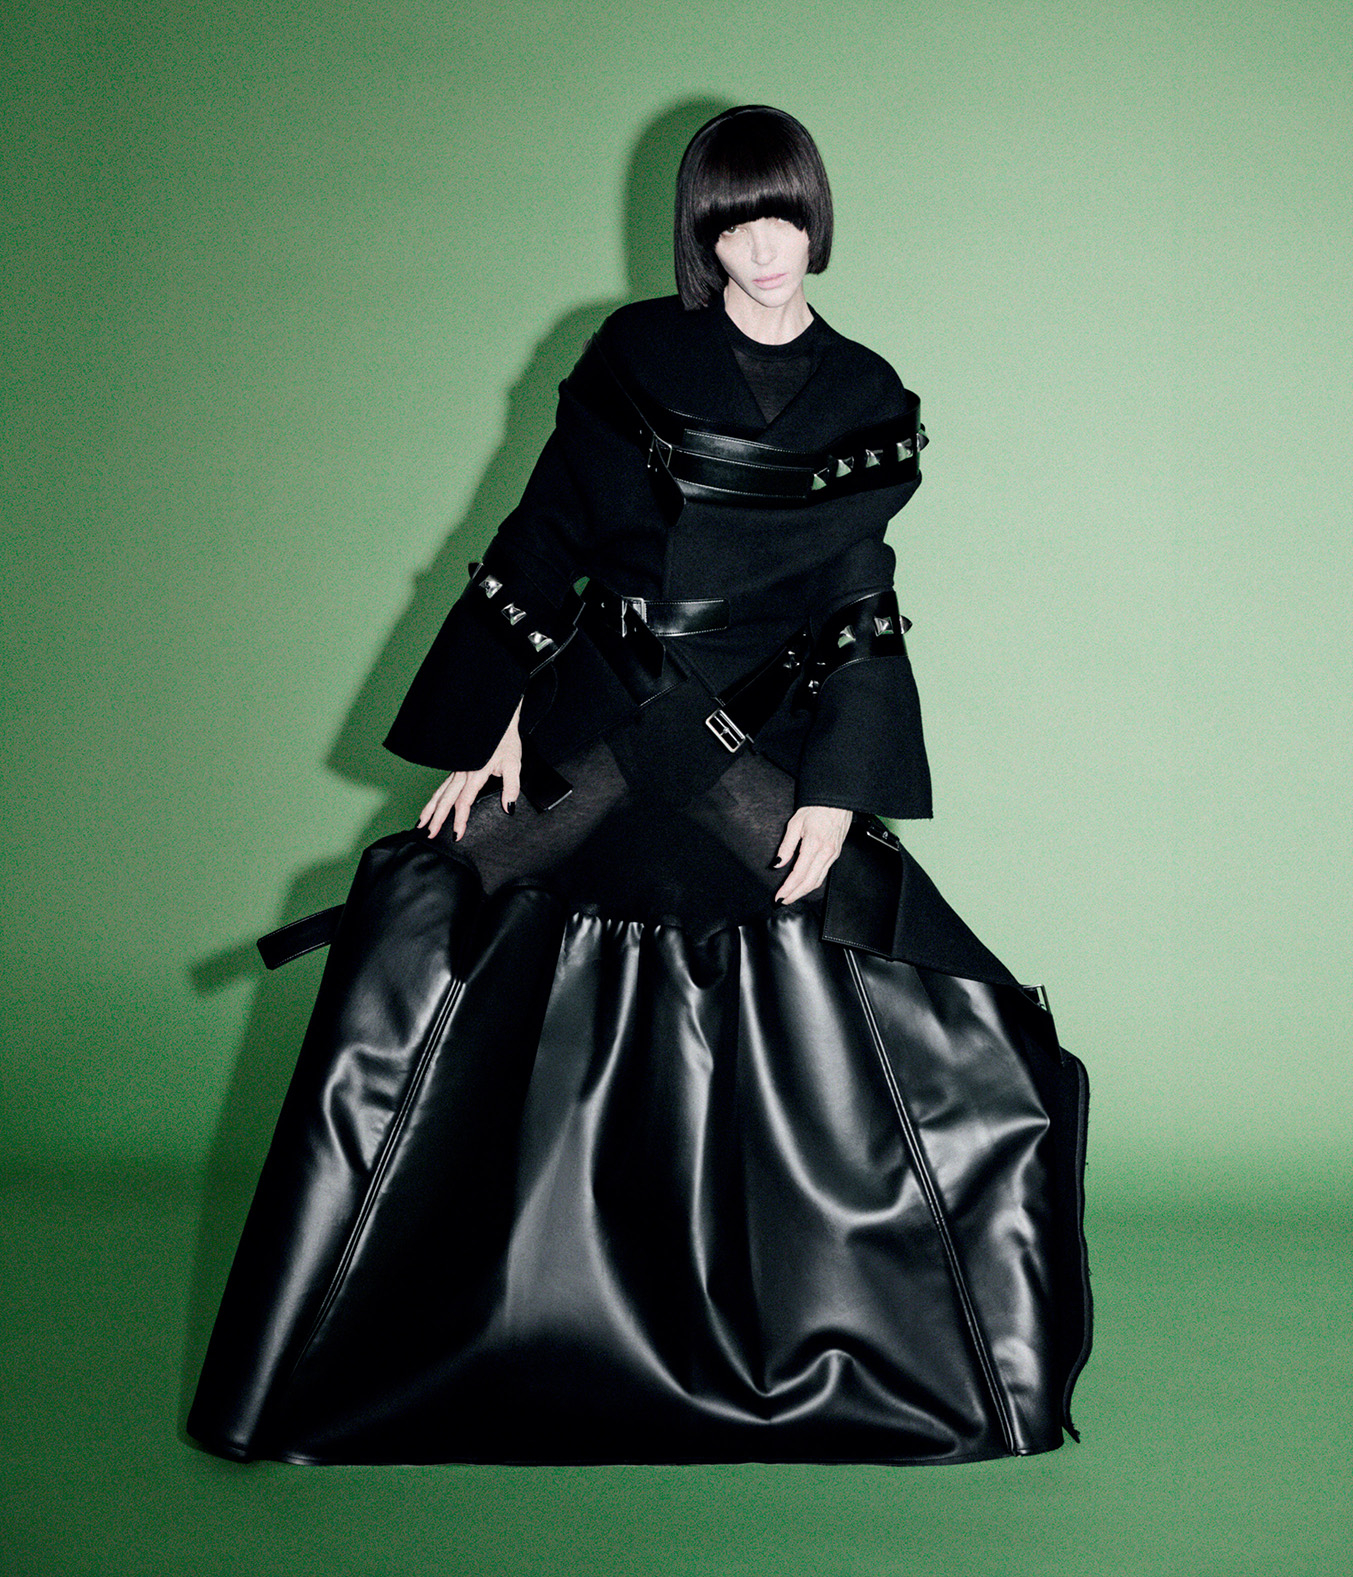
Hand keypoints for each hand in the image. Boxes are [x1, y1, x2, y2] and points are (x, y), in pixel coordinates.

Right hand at [417, 702, 522, 840]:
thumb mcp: (514, 764)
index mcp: (475, 774)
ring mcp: (457, 769)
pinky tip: (431, 804)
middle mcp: (462, 772)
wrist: (496, 719)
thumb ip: (511, 787)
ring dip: (430, 809)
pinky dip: (434, 797)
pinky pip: (442, 785)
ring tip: (421, 823)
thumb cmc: (506, 741)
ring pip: (439, 792)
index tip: (456, 835)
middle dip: (436, 818)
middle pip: (445, 800)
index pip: (464, 802)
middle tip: (429, 834)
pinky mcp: (457, 766)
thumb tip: (509, 807)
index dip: (459, 820)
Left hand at [773, 804, 852, 904]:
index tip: (779, 896)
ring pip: (818, 881)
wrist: (838, 801)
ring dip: (804, 891)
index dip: (788, 888)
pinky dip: (813, 883)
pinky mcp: (836, 854)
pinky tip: (805, 885)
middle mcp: (825, 853)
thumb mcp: (796, 823)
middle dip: (795, 895)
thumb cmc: (817, 808)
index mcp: (814, 845)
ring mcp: (833, 855)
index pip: (798, 874)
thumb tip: (778, 863)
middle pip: (809, 882)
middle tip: (783, 901)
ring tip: (792, 896)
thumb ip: (786, 846)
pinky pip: (824, 874)